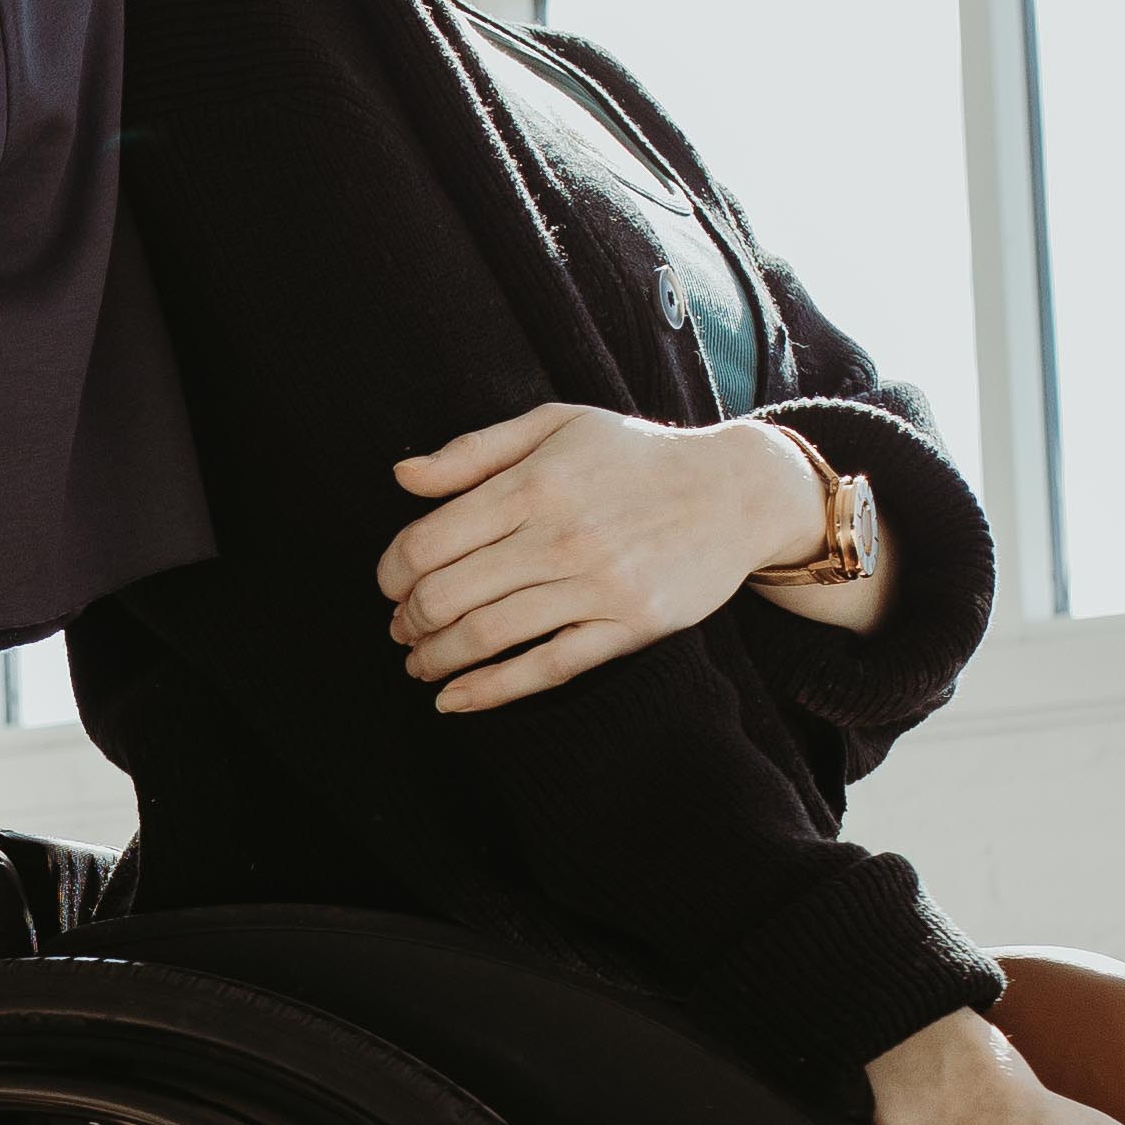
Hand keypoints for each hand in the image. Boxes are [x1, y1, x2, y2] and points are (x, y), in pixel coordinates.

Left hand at [376, 403, 853, 709]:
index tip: (388, 584)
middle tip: (400, 628)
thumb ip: (475, 450)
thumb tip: (401, 476)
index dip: (391, 572)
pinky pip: (545, 669)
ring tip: (416, 663)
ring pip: (487, 636)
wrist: (735, 492)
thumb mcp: (556, 425)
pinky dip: (489, 692)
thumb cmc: (634, 455)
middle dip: (407, 620)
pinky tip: (452, 700)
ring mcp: (597, 586)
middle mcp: (561, 536)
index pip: (428, 541)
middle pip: (448, 595)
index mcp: (534, 484)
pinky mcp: (628, 627)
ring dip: (435, 659)